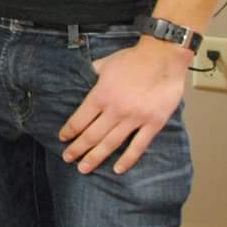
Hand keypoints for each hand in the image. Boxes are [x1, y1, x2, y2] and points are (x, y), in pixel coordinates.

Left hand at [58, 38, 189, 174]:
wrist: (163, 57)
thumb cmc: (133, 59)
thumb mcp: (104, 64)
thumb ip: (92, 76)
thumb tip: (83, 80)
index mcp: (101, 95)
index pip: (79, 120)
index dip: (69, 132)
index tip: (63, 139)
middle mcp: (115, 110)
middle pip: (92, 135)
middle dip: (77, 149)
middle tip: (68, 158)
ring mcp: (135, 119)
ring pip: (111, 143)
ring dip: (96, 157)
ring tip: (84, 168)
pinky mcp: (153, 123)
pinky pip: (138, 146)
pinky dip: (127, 159)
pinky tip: (117, 169)